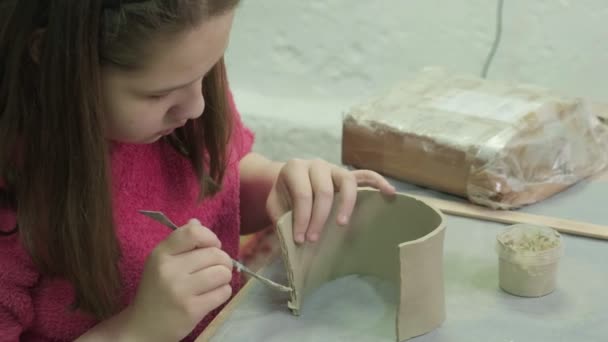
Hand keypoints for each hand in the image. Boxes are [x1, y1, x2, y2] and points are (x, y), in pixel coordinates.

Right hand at [126, 219, 232, 340]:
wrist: (142, 327)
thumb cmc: (156, 290)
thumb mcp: (161, 262)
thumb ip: (180, 242)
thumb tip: (197, 221)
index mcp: (161, 254)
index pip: (193, 232)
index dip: (210, 237)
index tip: (212, 246)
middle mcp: (169, 270)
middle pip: (215, 254)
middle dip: (223, 260)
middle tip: (216, 267)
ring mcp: (181, 291)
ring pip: (222, 272)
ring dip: (224, 276)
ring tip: (215, 281)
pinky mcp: (192, 310)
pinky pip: (223, 292)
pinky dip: (223, 292)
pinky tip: (212, 294)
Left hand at [266, 159, 395, 243]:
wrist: (287, 182)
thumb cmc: (284, 197)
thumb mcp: (275, 206)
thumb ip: (281, 220)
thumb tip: (287, 248)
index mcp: (295, 168)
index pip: (302, 194)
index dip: (302, 218)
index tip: (299, 240)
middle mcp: (316, 164)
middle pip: (324, 190)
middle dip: (319, 218)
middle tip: (314, 240)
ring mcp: (334, 168)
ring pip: (347, 181)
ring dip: (345, 205)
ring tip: (341, 224)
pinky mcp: (348, 175)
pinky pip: (366, 175)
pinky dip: (378, 182)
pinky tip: (389, 193)